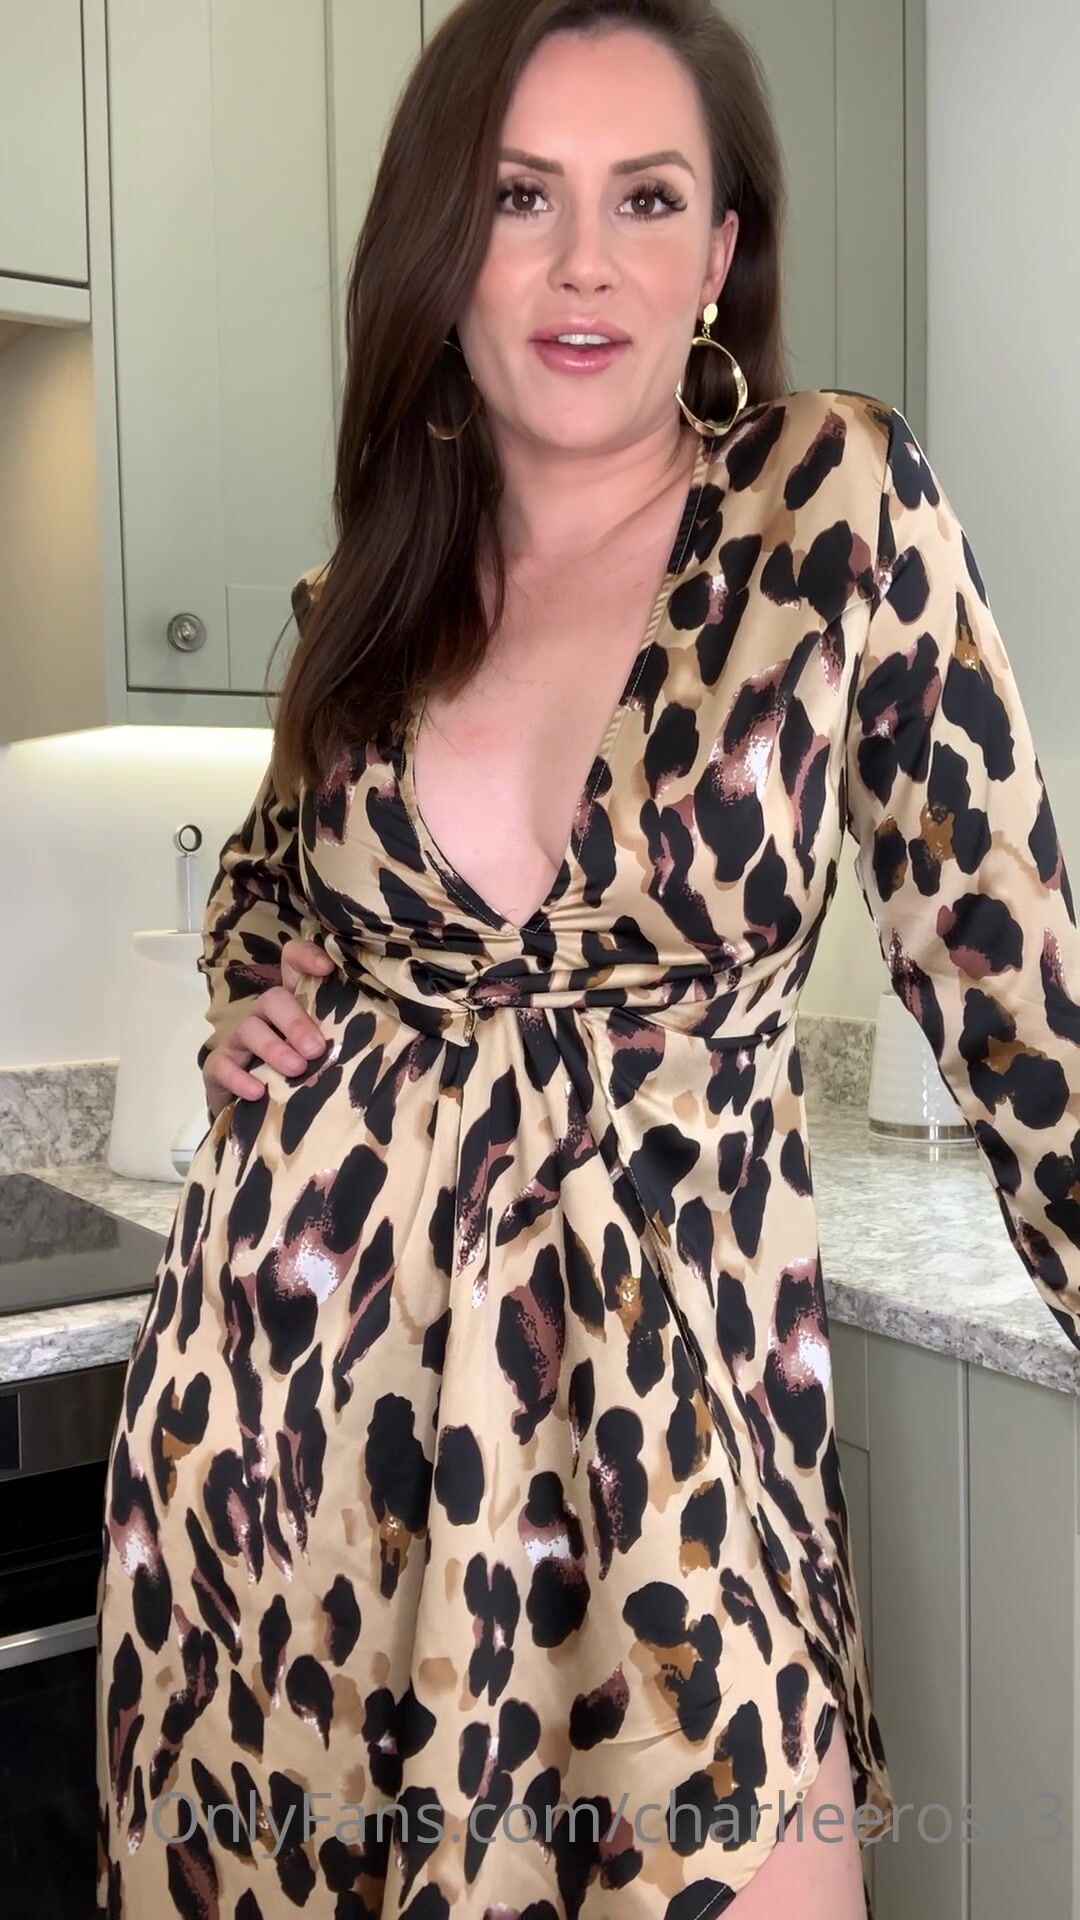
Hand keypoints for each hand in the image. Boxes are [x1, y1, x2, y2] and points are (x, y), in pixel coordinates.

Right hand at [202, 937, 335, 1119]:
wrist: (254, 1112)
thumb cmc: (299, 1076)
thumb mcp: (324, 1056)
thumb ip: (349, 1042)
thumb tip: (397, 1041)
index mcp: (293, 1004)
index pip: (292, 963)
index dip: (305, 957)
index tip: (327, 968)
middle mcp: (265, 1015)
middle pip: (274, 998)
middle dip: (296, 1022)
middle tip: (317, 1049)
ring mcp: (238, 1040)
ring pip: (250, 1029)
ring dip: (274, 1049)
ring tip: (297, 1069)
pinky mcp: (219, 1067)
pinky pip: (223, 1065)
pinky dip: (240, 1078)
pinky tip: (258, 1092)